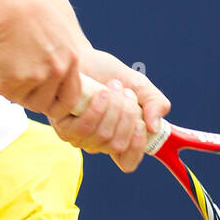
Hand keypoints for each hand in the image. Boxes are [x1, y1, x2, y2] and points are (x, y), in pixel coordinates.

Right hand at [0, 0, 85, 120]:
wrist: (1, 1)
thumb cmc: (23, 7)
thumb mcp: (54, 29)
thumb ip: (59, 54)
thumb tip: (54, 76)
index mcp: (72, 58)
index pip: (71, 97)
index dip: (56, 102)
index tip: (42, 97)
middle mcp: (57, 70)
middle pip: (45, 105)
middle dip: (28, 98)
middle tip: (13, 85)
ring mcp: (35, 77)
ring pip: (20, 99)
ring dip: (8, 87)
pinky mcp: (12, 80)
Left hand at [49, 52, 169, 172]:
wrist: (83, 56)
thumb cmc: (109, 73)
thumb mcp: (140, 86)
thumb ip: (156, 103)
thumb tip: (154, 127)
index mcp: (118, 137)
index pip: (127, 162)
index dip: (137, 149)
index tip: (143, 125)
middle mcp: (97, 142)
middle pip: (118, 145)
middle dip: (128, 116)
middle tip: (127, 93)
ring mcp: (79, 137)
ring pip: (103, 136)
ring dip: (114, 108)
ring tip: (113, 86)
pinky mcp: (63, 127)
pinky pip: (85, 128)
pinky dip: (97, 109)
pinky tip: (100, 93)